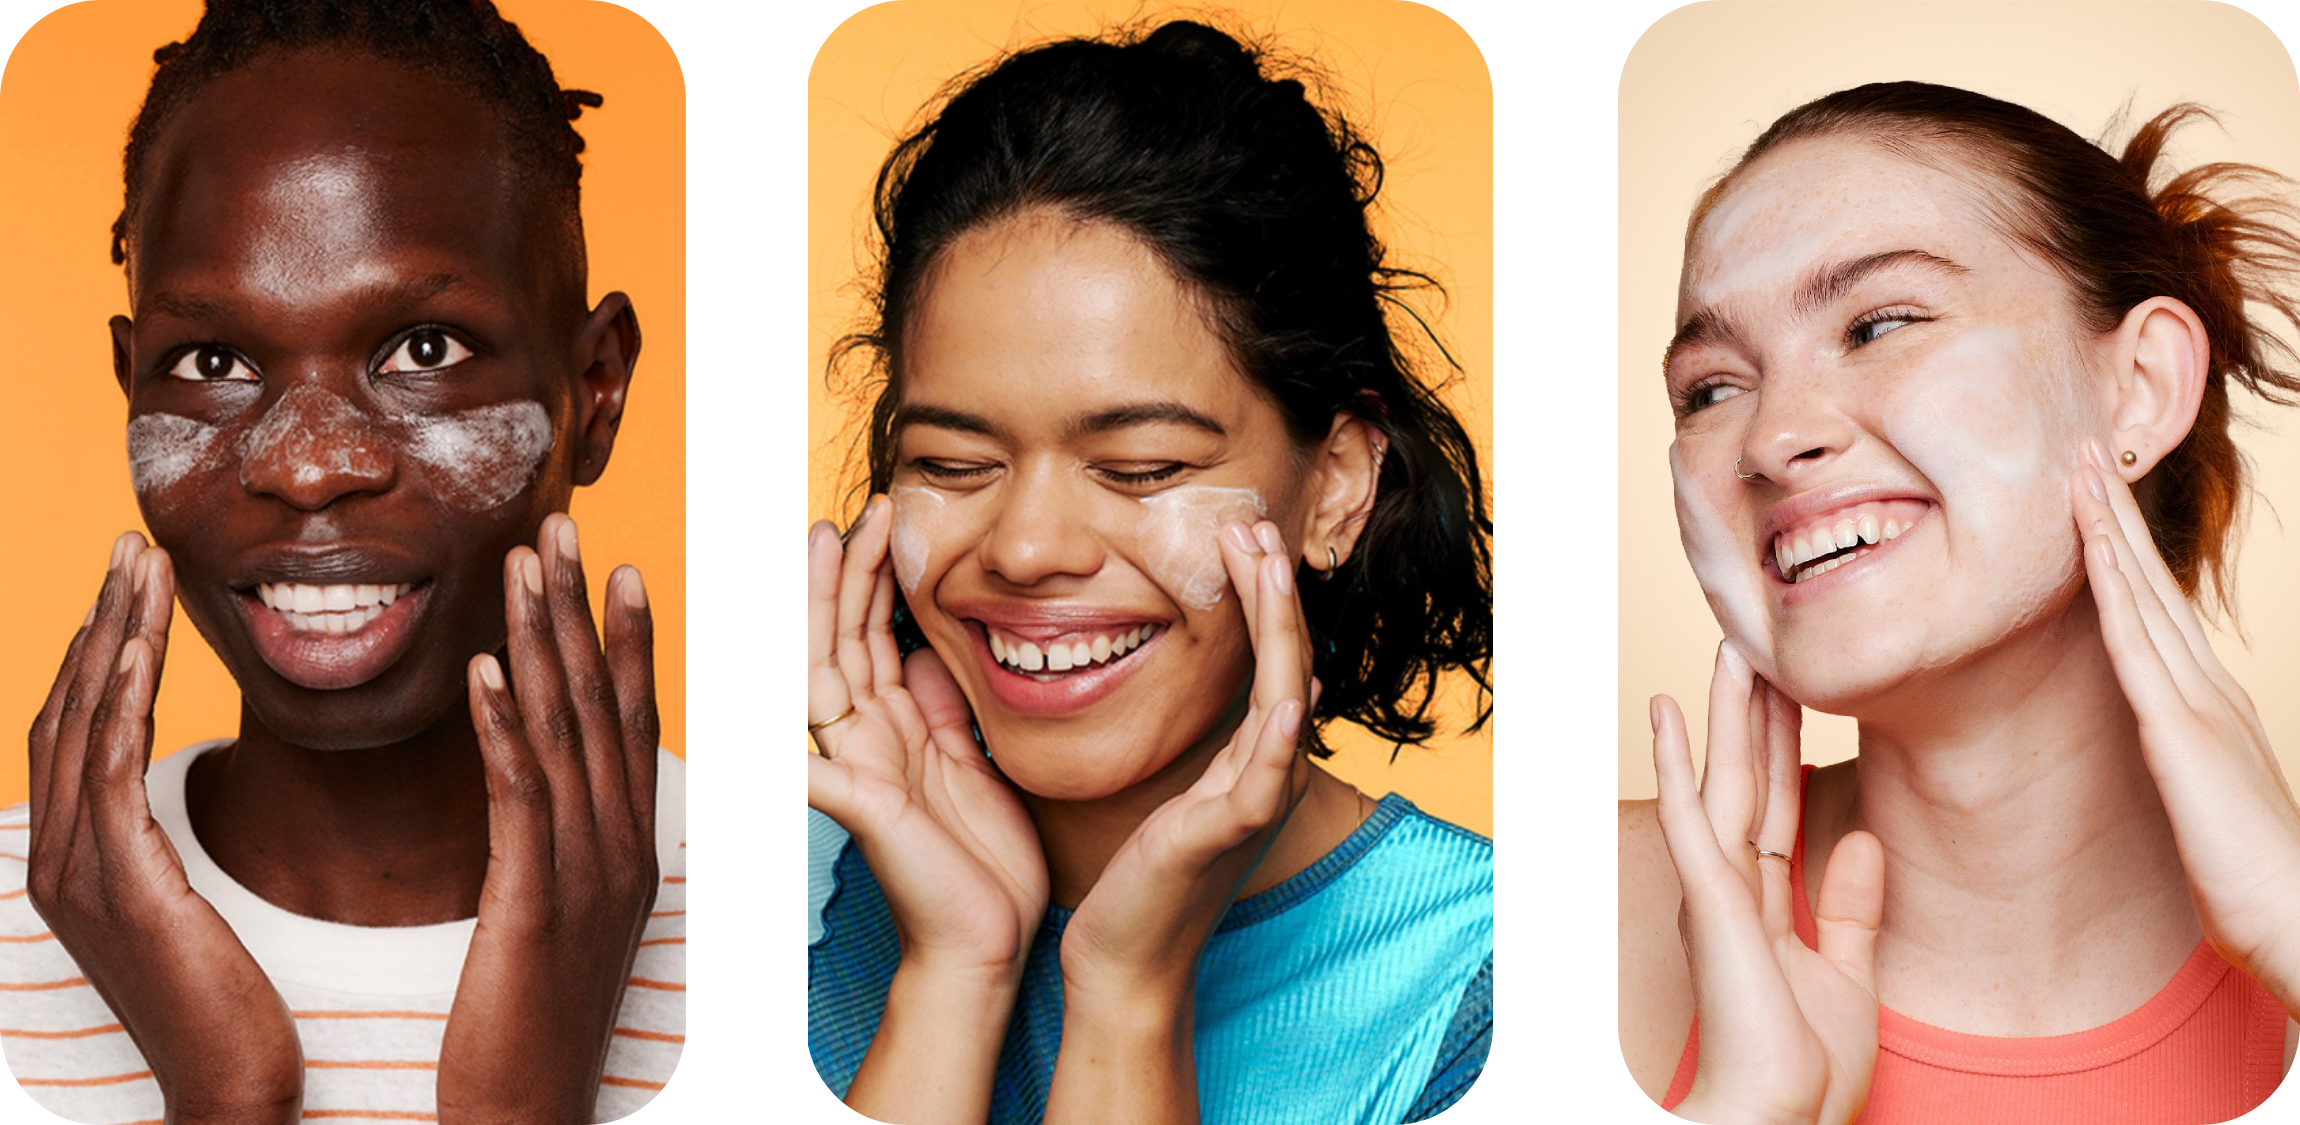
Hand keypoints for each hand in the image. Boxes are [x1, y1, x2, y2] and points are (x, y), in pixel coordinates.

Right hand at [25, 533, 303, 1115]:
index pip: (79, 731)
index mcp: (80, 862)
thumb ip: (172, 855)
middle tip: (130, 543)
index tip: (133, 584)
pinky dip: (119, 696)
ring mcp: (79, 871)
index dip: (100, 651)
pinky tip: (139, 641)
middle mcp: (60, 860)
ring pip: (83, 722)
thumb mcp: (192, 914)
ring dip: (108, 633)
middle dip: (97, 620)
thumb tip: (182, 811)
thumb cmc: (235, 1008)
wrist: (234, 1092)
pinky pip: (110, 767)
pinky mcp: (119, 883)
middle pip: (68, 710)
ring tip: (138, 562)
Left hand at [437, 514, 661, 1120]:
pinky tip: (477, 673)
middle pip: (605, 705)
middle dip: (581, 610)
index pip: (633, 722)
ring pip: (566, 733)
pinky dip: (500, 728)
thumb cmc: (529, 1028)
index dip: (624, 639)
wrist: (528, 1116)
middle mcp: (623, 849)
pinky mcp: (536, 902)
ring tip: (518, 568)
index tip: (610, 568)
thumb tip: (543, 797)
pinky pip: (520, 796)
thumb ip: (557, 850)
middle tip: (562, 529)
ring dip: (539, 641)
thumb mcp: (559, 921)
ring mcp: (587, 874)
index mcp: (632, 850)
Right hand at [805, 495, 1048, 981]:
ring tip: (823, 549)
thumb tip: (925, 652)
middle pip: (840, 640)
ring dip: (822, 609)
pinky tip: (791, 694)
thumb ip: (942, 708)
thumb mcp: (971, 760)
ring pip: (824, 672)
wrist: (984, 941)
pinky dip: (802, 740)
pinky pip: (819, 768)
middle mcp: (865, 744)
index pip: (870, 637)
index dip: (872, 579)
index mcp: (893, 730)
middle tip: (850, 514)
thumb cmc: (981, 862)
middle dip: (842, 574)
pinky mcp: (864, 809)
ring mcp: (857, 773)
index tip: (882, 521)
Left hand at [1057, 520, 1318, 1002]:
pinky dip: (1278, 733)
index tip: (1244, 535)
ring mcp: (1253, 803)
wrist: (1126, 957)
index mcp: (1254, 757)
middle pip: (1287, 661)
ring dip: (1279, 629)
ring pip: (1284, 699)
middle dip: (1275, 591)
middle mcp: (1267, 772)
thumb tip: (1266, 689)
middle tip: (1257, 524)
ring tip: (1266, 566)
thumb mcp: (1181, 787)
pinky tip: (1285, 693)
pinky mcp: (1225, 835)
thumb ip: (1215, 739)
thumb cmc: (1143, 874)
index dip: (1264, 595)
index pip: (1271, 658)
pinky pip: (1262, 777)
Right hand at [1650, 641, 1881, 1124]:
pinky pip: (1690, 815)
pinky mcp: (1709, 897)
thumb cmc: (1807, 1071)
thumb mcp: (1849, 976)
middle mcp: (1730, 888)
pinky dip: (1672, 759)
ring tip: (1729, 649)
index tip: (1795, 691)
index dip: (1786, 747)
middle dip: (1757, 714)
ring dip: (1724, 713)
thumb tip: (1866, 838)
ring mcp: (1715, 889)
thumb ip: (1853, 908)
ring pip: (1722, 780)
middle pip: (1749, 781)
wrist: (1783, 1118)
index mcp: (1761, 905)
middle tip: (1761, 644)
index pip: (1777, 807)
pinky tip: (1662, 710)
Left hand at [2071, 436, 2299, 1008]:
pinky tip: (2093, 547)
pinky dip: (2115, 589)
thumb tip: (2153, 756)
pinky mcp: (2182, 730)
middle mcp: (2208, 688)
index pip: (2157, 610)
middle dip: (2114, 513)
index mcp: (2208, 705)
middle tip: (2086, 446)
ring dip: (2108, 527)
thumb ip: (2179, 768)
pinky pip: (2137, 644)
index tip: (2096, 497)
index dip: (2126, 550)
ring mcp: (2198, 702)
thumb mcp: (2200, 806)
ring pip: (2142, 595)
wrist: (2297, 922)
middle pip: (2150, 582)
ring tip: (2081, 465)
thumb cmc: (2248, 883)